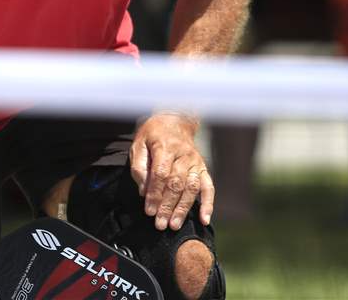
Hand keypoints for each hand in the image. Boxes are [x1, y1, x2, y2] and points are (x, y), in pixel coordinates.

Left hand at [130, 114, 213, 230]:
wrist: (175, 121)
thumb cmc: (153, 135)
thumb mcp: (139, 144)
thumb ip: (139, 167)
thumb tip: (144, 191)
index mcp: (165, 146)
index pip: (161, 174)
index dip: (155, 194)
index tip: (149, 211)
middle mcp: (183, 155)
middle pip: (176, 183)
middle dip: (168, 206)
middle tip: (160, 224)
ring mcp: (195, 162)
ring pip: (191, 188)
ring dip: (183, 208)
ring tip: (174, 225)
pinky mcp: (203, 168)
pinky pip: (208, 187)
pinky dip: (208, 204)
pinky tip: (204, 219)